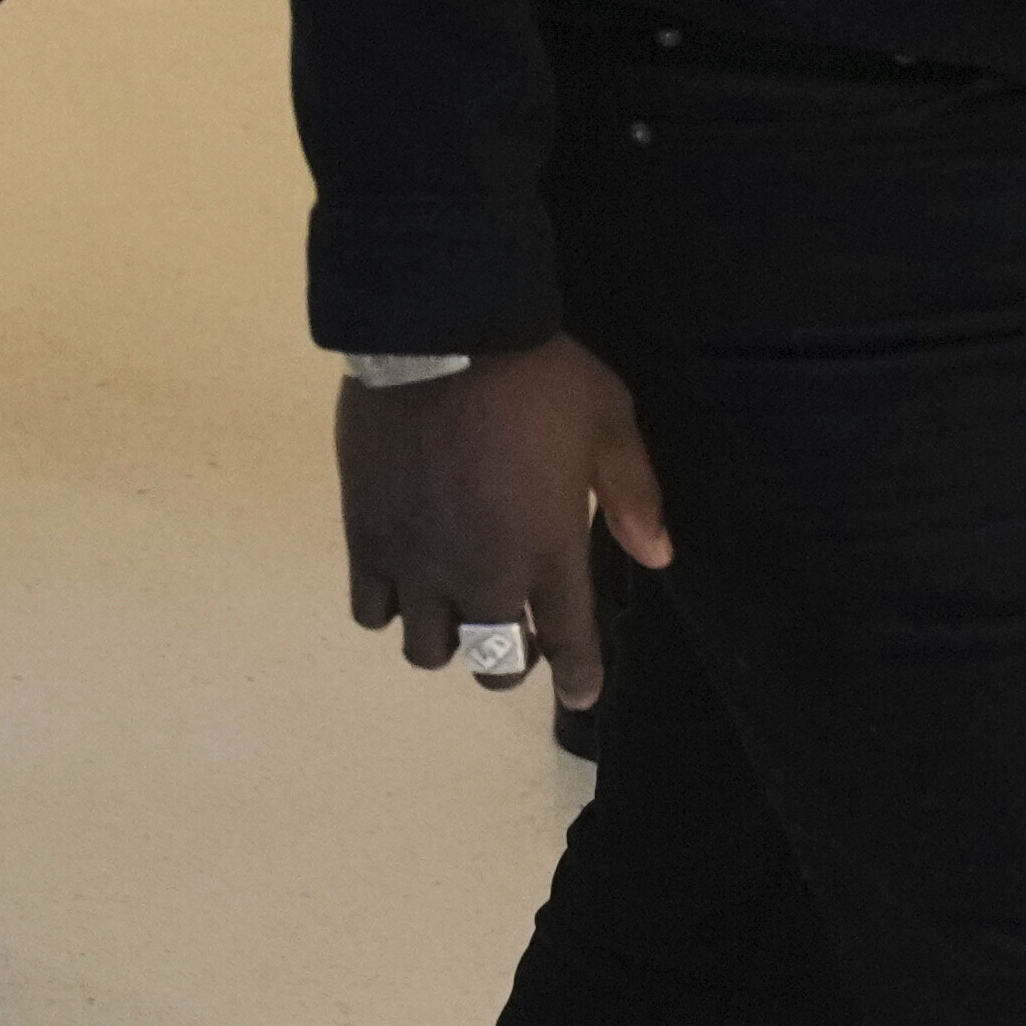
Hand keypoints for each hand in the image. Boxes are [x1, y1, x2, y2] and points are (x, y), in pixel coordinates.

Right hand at [339, 339, 673, 706]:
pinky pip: (370, 612)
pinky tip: (400, 578)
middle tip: (511, 629)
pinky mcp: (367, 540)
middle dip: (510, 661)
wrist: (436, 333)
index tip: (580, 692)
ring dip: (446, 638)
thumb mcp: (608, 418)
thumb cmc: (534, 375)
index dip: (577, 677)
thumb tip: (658, 556)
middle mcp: (483, 575)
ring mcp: (418, 563)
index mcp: (548, 550)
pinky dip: (387, 608)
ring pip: (427, 651)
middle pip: (494, 663)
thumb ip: (633, 492)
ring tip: (450, 604)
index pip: (569, 643)